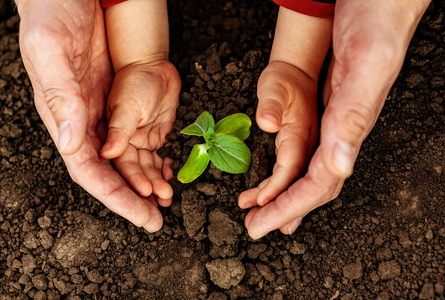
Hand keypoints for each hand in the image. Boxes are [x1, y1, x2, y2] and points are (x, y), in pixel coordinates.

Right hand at [17, 0, 166, 231]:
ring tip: (163, 200)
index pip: (89, 170)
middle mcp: (81, 121)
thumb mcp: (52, 52)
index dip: (114, 197)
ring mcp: (98, 112)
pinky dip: (146, 154)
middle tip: (155, 221)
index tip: (140, 216)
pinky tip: (161, 165)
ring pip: (121, 159)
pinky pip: (131, 136)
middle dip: (131, 199)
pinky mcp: (112, 100)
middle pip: (107, 172)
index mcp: (64, 117)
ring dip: (141, 181)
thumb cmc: (51, 17)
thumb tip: (73, 144)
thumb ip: (62, 99)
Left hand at [239, 0, 430, 238]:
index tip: (260, 225)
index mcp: (349, 126)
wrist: (383, 0)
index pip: (317, 182)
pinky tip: (285, 176)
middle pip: (315, 186)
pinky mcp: (334, 109)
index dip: (288, 207)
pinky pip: (313, 152)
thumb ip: (351, 117)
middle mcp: (345, 130)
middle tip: (254, 227)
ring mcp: (340, 121)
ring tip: (263, 212)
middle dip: (284, 211)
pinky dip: (294, 171)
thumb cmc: (378, 25)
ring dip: (288, 196)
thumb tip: (338, 168)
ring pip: (314, 174)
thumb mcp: (365, 66)